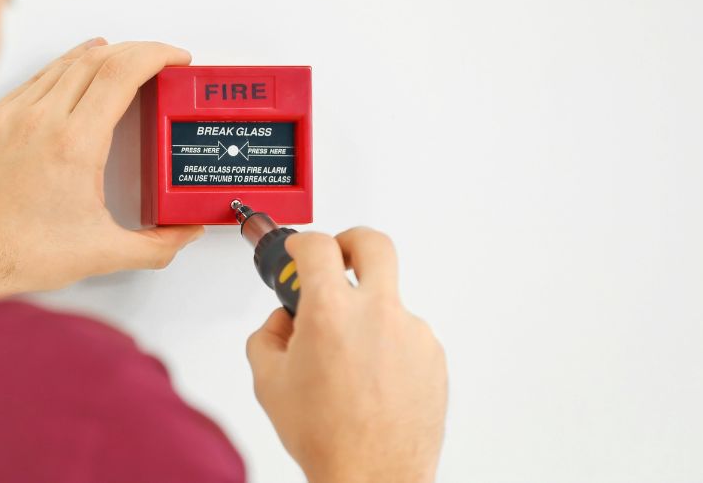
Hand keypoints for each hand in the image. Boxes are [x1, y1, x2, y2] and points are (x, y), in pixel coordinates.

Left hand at [0, 39, 204, 298]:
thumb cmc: (19, 254)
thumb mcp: (103, 254)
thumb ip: (157, 246)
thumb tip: (187, 232)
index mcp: (74, 144)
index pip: (121, 72)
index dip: (156, 55)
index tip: (176, 58)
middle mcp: (40, 120)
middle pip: (98, 58)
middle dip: (136, 51)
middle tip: (160, 61)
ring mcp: (11, 116)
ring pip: (64, 64)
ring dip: (101, 55)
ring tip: (125, 60)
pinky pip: (35, 80)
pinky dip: (65, 70)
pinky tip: (76, 75)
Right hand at [246, 228, 447, 482]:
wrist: (373, 476)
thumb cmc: (326, 436)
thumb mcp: (269, 381)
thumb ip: (269, 335)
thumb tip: (284, 321)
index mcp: (331, 312)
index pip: (318, 246)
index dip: (303, 243)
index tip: (301, 250)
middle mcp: (377, 313)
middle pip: (374, 244)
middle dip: (352, 243)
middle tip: (340, 258)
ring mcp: (412, 332)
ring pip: (388, 301)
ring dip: (368, 315)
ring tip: (349, 361)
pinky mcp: (433, 355)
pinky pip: (406, 334)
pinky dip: (387, 346)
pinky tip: (371, 380)